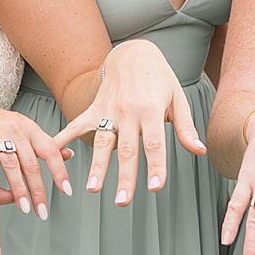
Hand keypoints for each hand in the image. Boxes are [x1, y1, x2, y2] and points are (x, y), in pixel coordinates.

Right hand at [0, 100, 73, 218]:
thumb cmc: (0, 124)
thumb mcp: (26, 130)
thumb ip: (45, 144)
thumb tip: (69, 154)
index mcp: (31, 129)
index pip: (50, 151)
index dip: (59, 171)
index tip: (66, 190)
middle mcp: (17, 129)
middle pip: (31, 164)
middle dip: (38, 190)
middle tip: (42, 211)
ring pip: (11, 164)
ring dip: (19, 189)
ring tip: (24, 206)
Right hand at [54, 40, 203, 206]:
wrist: (133, 53)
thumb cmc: (159, 78)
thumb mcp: (178, 98)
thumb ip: (185, 127)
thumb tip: (200, 151)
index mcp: (150, 110)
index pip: (154, 144)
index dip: (155, 166)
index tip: (154, 187)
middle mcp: (128, 111)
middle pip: (127, 149)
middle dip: (124, 177)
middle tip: (122, 201)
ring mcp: (108, 110)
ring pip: (102, 142)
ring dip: (96, 167)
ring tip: (92, 188)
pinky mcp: (94, 108)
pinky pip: (77, 125)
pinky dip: (64, 138)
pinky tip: (54, 153)